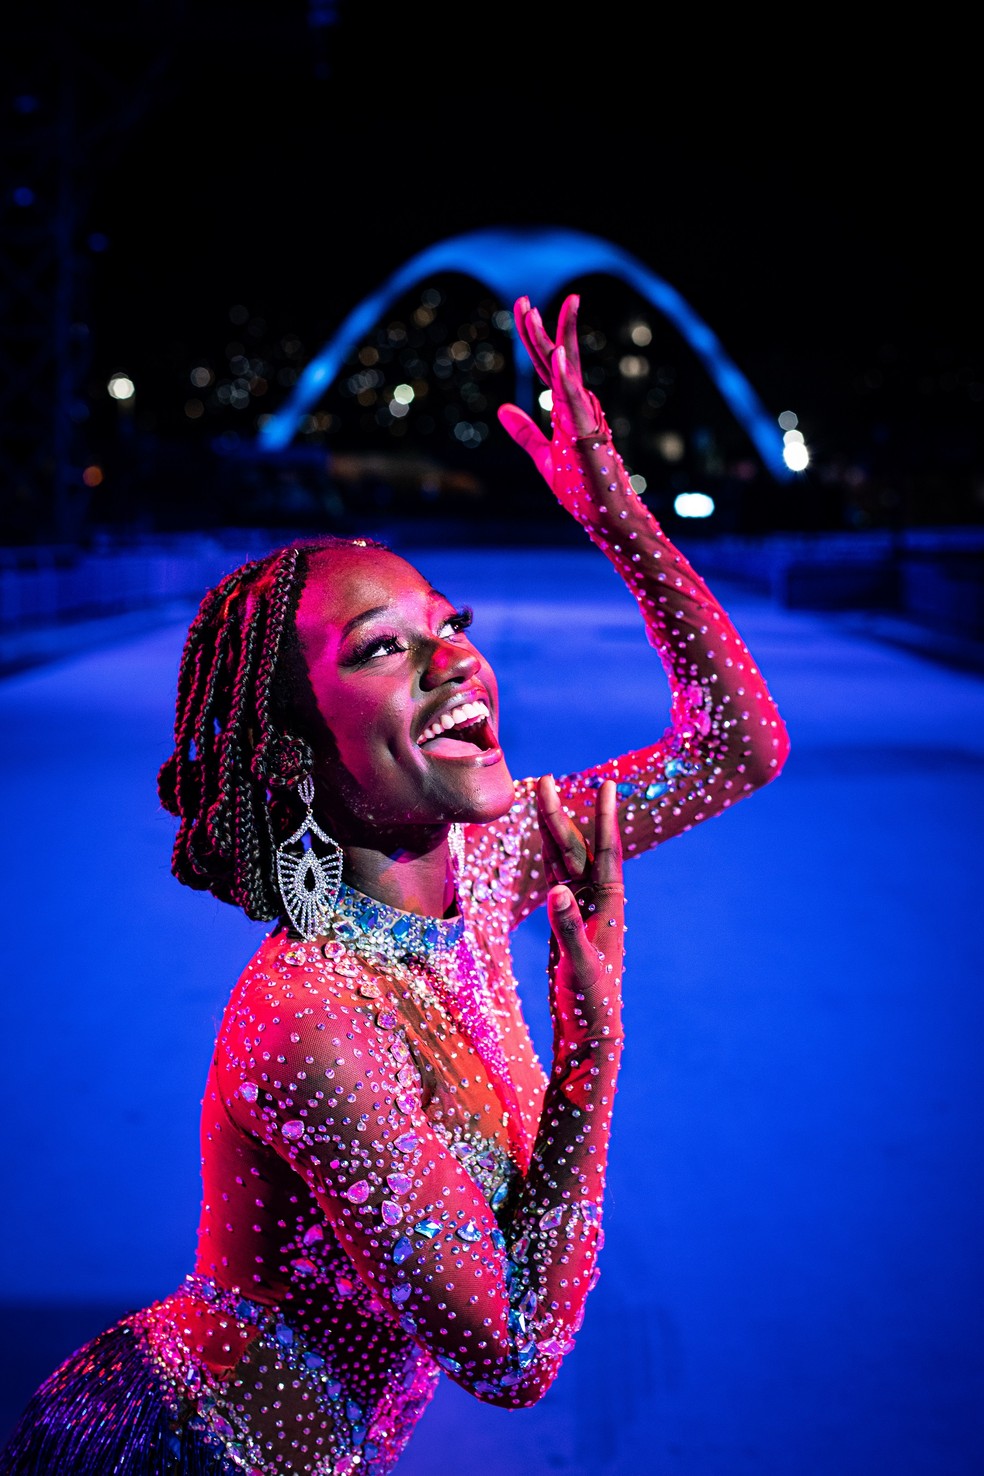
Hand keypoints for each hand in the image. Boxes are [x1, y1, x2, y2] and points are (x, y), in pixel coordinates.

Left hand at [498, 294, 601, 490]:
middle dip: (537, 328)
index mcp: (565, 407)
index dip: (534, 337)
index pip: (546, 364)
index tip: (524, 308)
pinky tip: (557, 353)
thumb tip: (502, 410)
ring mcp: (582, 414)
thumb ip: (524, 432)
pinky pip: (574, 398)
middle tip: (522, 300)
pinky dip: (564, 376)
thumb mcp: (542, 456)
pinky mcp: (587, 430)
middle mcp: (576, 403)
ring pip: (562, 369)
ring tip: (534, 312)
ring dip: (548, 339)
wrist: (604, 514)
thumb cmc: (581, 487)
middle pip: (554, 357)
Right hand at [538, 776, 623, 1043]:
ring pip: (564, 858)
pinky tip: (540, 837)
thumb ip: (567, 927)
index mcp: (609, 905)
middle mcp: (597, 899)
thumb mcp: (579, 964)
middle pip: (576, 848)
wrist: (589, 1027)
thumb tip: (556, 890)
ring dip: (553, 827)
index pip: (606, 852)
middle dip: (560, 814)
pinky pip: (555, 876)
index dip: (604, 817)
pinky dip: (547, 853)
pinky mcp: (565, 918)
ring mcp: (580, 907)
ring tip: (542, 796)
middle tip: (545, 780)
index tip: (606, 784)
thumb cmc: (590, 999)